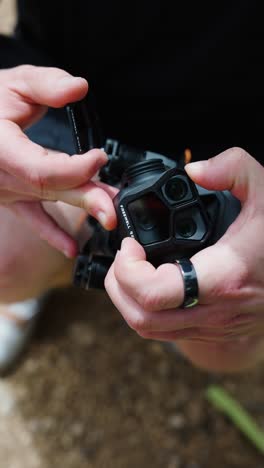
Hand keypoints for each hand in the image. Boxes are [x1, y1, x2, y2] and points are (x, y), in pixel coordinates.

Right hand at [0, 65, 116, 256]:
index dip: (76, 168)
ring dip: (81, 207)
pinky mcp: (11, 196)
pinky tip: (72, 249)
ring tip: (111, 215)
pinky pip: (33, 219)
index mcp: (2, 150)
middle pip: (51, 191)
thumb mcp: (13, 83)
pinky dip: (53, 233)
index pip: (43, 169)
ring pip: (49, 201)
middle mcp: (3, 177)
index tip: (100, 156)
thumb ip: (46, 84)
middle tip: (114, 206)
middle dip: (87, 198)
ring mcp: (6, 191)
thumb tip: (79, 87)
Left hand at [105, 148, 263, 371]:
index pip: (153, 294)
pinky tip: (152, 285)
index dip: (127, 270)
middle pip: (141, 317)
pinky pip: (166, 331)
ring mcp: (214, 325)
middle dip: (118, 285)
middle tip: (125, 258)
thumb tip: (195, 170)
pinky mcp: (213, 331)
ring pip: (150, 329)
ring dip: (128, 300)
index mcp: (223, 275)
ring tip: (131, 271)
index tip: (131, 245)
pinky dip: (146, 310)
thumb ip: (233, 169)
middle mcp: (215, 309)